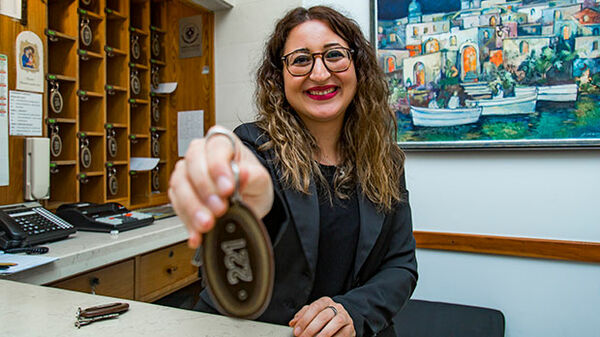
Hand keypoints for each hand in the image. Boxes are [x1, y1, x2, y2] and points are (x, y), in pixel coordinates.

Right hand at [168, 126, 273, 247]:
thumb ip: (254, 177)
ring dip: (193, 208)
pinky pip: (177, 205)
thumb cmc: (252, 182)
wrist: (247, 199)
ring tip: (207, 224)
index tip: (227, 189)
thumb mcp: (261, 180)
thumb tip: (244, 174)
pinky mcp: (179, 193)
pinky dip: (187, 221)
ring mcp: (187, 173)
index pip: (215, 148)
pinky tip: (197, 233)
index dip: (218, 168)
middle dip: (205, 191)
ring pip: (180, 185)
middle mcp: (201, 154)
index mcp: (222, 143)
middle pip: (192, 165)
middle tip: (219, 209)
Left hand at [289, 297, 354, 336]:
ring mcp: (345, 316)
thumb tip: (293, 323)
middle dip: (311, 329)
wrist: (343, 320)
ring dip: (323, 334)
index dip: (304, 320)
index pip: (314, 307)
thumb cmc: (325, 317)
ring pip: (336, 322)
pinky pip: (343, 333)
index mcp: (325, 301)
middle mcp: (336, 307)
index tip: (296, 331)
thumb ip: (303, 316)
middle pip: (324, 315)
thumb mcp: (313, 313)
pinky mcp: (350, 328)